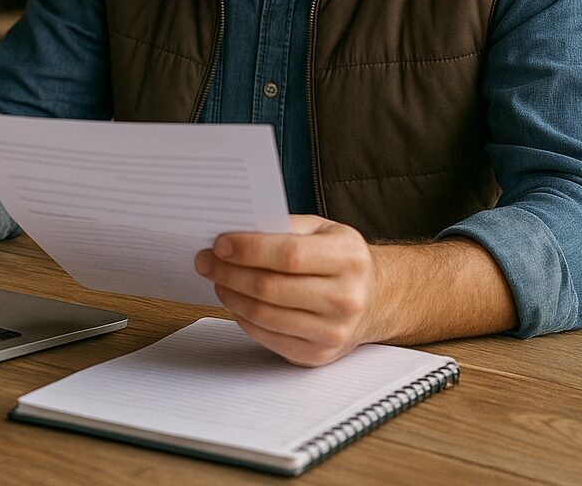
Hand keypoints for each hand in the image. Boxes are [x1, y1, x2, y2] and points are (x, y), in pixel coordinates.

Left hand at [195, 214, 376, 365]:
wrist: (375, 299)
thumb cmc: (341, 259)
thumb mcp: (323, 229)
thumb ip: (284, 226)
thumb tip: (236, 230)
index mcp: (348, 258)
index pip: (288, 255)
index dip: (248, 249)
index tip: (220, 244)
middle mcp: (345, 298)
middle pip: (270, 287)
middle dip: (229, 272)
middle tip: (206, 260)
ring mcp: (333, 332)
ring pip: (265, 315)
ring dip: (231, 295)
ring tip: (217, 278)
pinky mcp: (317, 355)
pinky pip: (267, 337)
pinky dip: (243, 318)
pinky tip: (234, 300)